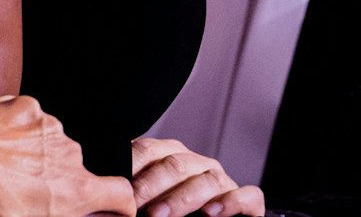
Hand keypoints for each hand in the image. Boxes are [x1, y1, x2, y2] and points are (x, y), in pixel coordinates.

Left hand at [0, 94, 137, 216]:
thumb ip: (60, 216)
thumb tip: (62, 210)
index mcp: (76, 190)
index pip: (121, 194)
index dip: (121, 204)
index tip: (115, 207)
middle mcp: (71, 154)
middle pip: (75, 168)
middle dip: (57, 179)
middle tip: (26, 190)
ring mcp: (50, 127)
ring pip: (51, 143)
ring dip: (35, 155)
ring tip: (4, 168)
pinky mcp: (27, 106)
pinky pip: (29, 119)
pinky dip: (18, 130)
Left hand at [130, 138, 264, 216]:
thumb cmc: (164, 216)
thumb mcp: (148, 203)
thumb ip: (133, 194)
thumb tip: (111, 191)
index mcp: (171, 158)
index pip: (149, 150)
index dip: (131, 166)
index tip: (117, 187)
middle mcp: (198, 166)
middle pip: (175, 165)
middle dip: (150, 186)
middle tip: (133, 206)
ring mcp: (224, 182)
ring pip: (207, 180)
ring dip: (181, 199)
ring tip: (158, 215)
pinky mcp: (249, 204)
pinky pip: (248, 196)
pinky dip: (231, 202)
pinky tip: (211, 213)